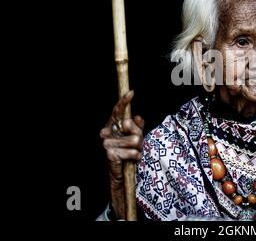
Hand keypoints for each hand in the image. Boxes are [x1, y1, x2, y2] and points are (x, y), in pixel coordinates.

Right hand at [99, 90, 143, 218]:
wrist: (121, 171)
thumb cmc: (128, 150)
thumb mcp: (136, 135)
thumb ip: (137, 125)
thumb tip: (136, 117)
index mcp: (112, 125)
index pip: (117, 111)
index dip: (124, 101)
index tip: (131, 92)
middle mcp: (107, 132)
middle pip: (130, 125)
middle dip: (139, 134)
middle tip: (138, 142)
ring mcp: (107, 143)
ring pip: (134, 140)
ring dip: (138, 148)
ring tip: (134, 152)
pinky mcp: (111, 154)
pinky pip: (133, 152)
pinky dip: (136, 156)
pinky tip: (132, 159)